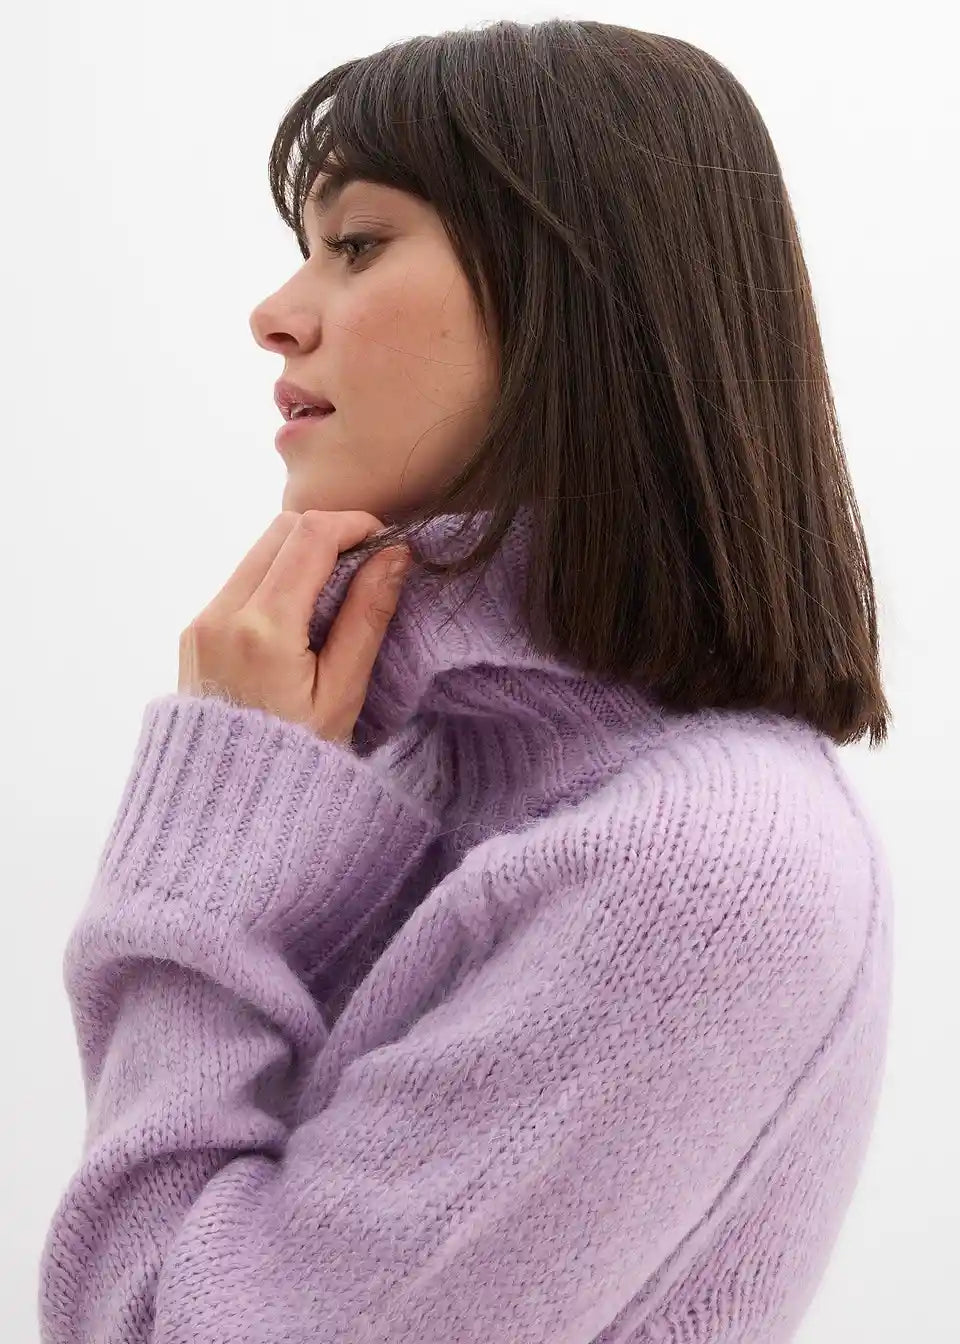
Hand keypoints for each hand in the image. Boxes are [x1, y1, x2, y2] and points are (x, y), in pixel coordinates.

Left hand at [178, 510, 411, 744]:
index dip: (354, 524)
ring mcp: (202, 622)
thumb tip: (394, 554)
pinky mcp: (194, 633)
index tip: (385, 542)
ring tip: (338, 594)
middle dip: (328, 534)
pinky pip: (240, 581)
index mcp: (263, 630)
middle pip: (280, 530)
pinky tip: (302, 617)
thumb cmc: (296, 761)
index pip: (310, 537)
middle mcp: (222, 614)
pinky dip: (276, 579)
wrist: (227, 808)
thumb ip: (366, 616)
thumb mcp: (342, 693)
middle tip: (366, 564)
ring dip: (301, 555)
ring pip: (258, 551)